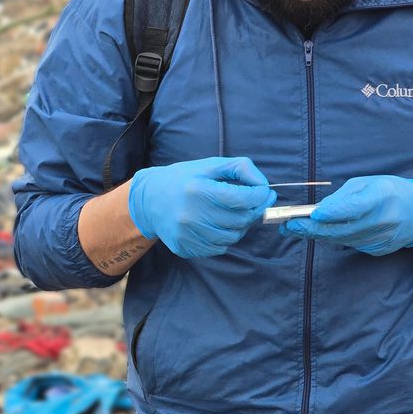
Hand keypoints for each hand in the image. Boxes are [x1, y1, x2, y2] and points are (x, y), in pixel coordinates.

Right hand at [127, 157, 276, 258]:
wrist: (148, 200)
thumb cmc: (183, 179)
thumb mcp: (209, 165)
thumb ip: (240, 168)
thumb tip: (264, 186)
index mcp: (198, 190)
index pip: (244, 199)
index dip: (261, 196)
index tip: (264, 192)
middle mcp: (192, 214)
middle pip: (241, 220)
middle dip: (252, 211)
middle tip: (250, 203)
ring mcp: (187, 234)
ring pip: (233, 237)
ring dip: (239, 226)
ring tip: (230, 213)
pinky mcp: (185, 247)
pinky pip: (219, 248)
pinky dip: (224, 237)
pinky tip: (215, 225)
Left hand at [280, 175, 412, 255]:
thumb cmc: (388, 192)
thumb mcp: (368, 184)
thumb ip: (344, 197)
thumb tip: (319, 209)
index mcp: (380, 198)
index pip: (354, 208)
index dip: (333, 212)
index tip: (313, 214)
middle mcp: (381, 221)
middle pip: (342, 229)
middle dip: (312, 228)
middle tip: (288, 225)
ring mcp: (379, 239)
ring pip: (342, 239)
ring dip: (317, 234)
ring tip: (293, 228)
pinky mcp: (377, 250)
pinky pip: (349, 243)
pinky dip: (332, 237)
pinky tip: (316, 232)